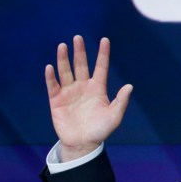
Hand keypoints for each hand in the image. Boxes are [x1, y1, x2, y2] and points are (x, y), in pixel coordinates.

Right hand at [44, 36, 131, 160]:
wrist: (83, 143)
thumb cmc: (100, 130)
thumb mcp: (114, 116)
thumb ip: (121, 101)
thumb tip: (129, 86)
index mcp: (98, 88)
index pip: (101, 67)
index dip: (103, 54)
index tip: (105, 40)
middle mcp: (83, 86)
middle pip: (81, 65)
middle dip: (79, 51)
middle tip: (78, 38)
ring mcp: (69, 92)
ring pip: (66, 71)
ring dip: (64, 59)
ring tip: (63, 46)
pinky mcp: (56, 100)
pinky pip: (53, 85)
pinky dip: (51, 76)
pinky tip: (50, 67)